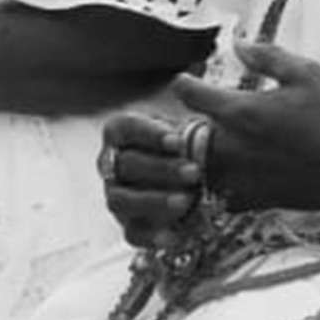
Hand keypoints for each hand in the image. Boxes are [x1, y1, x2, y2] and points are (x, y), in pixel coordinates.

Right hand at [96, 108, 212, 248]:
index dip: (147, 134)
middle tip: (195, 172)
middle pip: (125, 166)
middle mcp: (113, 164)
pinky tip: (175, 236)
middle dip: (159, 169)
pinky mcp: (131, 224)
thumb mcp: (198, 119)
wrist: (206, 177)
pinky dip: (151, 236)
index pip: (123, 129)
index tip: (177, 139)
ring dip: (152, 201)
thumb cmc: (197, 144)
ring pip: (121, 200)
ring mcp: (118, 195)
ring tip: (186, 202)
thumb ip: (196, 100)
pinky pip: (131, 234)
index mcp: (123, 133)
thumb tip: (183, 83)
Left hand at [167, 41, 319, 216]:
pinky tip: (237, 176)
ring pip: (197, 167)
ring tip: (219, 148)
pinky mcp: (251, 199)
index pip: (188, 93)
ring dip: (200, 157)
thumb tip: (239, 44)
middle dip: (189, 126)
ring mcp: (237, 175)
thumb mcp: (306, 75)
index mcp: (238, 111)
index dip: (186, 84)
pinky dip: (220, 186)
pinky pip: (219, 195)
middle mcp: (229, 145)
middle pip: (185, 135)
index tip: (189, 82)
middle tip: (204, 120)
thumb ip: (267, 57)